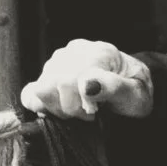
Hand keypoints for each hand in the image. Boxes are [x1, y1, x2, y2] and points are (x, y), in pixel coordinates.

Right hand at [20, 40, 153, 120]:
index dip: (79, 104)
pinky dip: (41, 106)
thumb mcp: (136, 95)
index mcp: (98, 52)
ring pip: (41, 90)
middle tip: (89, 113)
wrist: (133, 91)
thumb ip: (114, 88)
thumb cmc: (135, 93)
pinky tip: (60, 110)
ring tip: (78, 110)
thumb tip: (87, 84)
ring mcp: (58, 62)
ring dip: (58, 108)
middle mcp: (74, 52)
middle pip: (53, 84)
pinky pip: (30, 93)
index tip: (95, 113)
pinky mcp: (48, 75)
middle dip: (70, 108)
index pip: (70, 79)